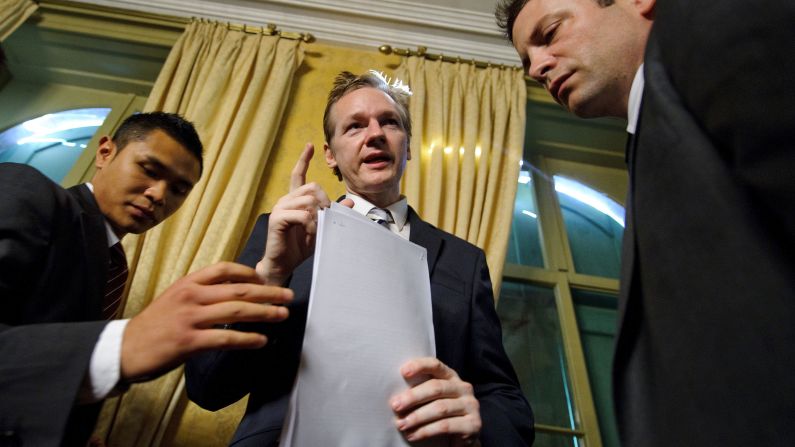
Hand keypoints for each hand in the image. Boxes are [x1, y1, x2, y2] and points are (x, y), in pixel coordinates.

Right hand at [120, 262, 292, 380]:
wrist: (124, 348)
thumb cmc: (154, 325)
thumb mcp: (175, 298)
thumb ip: (201, 292)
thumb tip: (234, 291)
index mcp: (188, 283)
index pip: (224, 269)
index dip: (249, 274)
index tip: (266, 281)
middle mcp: (191, 296)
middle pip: (238, 290)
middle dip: (267, 293)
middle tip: (288, 295)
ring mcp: (190, 319)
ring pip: (236, 312)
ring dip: (264, 313)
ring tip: (282, 315)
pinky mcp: (189, 342)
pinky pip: (226, 338)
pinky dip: (247, 339)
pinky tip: (262, 341)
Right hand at [256, 143, 352, 284]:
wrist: (283, 264)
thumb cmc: (300, 247)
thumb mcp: (322, 228)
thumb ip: (335, 214)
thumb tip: (351, 201)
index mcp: (295, 200)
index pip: (298, 175)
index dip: (304, 160)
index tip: (310, 145)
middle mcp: (286, 200)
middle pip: (312, 187)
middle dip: (325, 201)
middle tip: (327, 218)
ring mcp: (280, 208)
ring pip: (308, 200)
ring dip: (319, 215)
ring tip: (317, 229)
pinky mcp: (277, 219)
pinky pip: (302, 214)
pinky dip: (311, 224)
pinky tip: (311, 232)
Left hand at [391, 357, 481, 445]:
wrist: (464, 437)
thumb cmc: (442, 415)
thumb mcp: (433, 399)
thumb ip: (421, 392)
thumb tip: (395, 395)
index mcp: (452, 377)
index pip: (436, 365)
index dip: (420, 366)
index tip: (402, 372)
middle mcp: (464, 388)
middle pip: (436, 388)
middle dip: (413, 396)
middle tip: (395, 406)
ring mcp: (471, 406)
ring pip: (440, 408)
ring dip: (417, 417)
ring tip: (401, 424)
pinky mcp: (473, 424)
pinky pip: (445, 426)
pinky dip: (426, 431)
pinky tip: (413, 435)